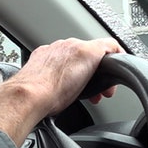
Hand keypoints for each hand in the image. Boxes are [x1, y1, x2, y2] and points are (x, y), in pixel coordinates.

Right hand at [0, 38, 123, 145]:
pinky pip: (110, 46)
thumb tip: (45, 101)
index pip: (68, 58)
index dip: (79, 73)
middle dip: (92, 74)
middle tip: (95, 94)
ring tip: (102, 92)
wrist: (28, 95)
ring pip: (96, 53)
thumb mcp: (36, 89)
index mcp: (45, 56)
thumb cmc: (30, 98)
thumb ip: (43, 87)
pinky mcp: (89, 52)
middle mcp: (60, 47)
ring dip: (101, 72)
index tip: (82, 88)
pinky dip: (116, 57)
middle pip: (84, 54)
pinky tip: (119, 70)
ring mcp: (74, 47)